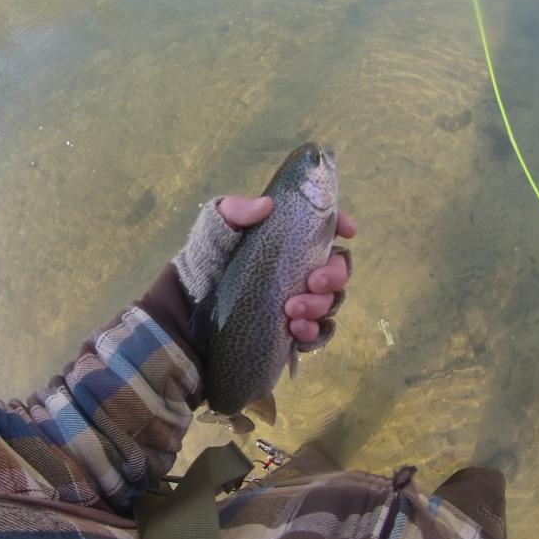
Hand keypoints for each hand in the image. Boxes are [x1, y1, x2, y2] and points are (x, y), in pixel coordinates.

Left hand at [217, 195, 355, 344]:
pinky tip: (296, 329)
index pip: (326, 230)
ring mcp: (298, 300)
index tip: (347, 231)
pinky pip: (317, 333)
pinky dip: (313, 331)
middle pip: (339, 270)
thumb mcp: (218, 225)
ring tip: (291, 310)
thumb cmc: (209, 255)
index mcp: (290, 240)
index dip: (342, 227)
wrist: (190, 299)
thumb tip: (267, 205)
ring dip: (320, 305)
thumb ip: (237, 210)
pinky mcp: (291, 329)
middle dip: (334, 276)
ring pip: (331, 302)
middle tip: (312, 282)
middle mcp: (301, 270)